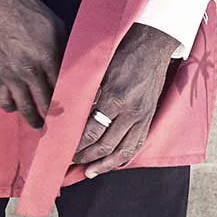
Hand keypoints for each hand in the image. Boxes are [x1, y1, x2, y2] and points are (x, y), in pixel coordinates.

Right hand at [0, 0, 64, 129]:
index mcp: (46, 57)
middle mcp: (28, 70)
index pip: (62, 88)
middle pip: (44, 104)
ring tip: (39, 123)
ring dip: (33, 118)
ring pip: (24, 109)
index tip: (74, 108)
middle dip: (53, 115)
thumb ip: (64, 49)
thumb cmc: (27, 12)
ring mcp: (9, 75)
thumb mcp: (55, 26)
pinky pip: (4, 102)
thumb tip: (72, 68)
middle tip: (59, 121)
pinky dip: (13, 107)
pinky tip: (19, 105)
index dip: (69, 101)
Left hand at [71, 22, 180, 176]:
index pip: (91, 131)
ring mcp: (142, 117)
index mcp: (115, 97)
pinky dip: (123, 158)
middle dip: (85, 156)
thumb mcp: (100, 71)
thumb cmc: (122, 53)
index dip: (76, 144)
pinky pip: (136, 145)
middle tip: (70, 161)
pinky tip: (112, 164)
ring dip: (103, 164)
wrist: (152, 45)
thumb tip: (69, 115)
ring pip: (122, 151)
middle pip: (104, 145)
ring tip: (89, 171)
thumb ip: (87, 95)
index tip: (64, 148)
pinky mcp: (149, 118)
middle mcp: (130, 112)